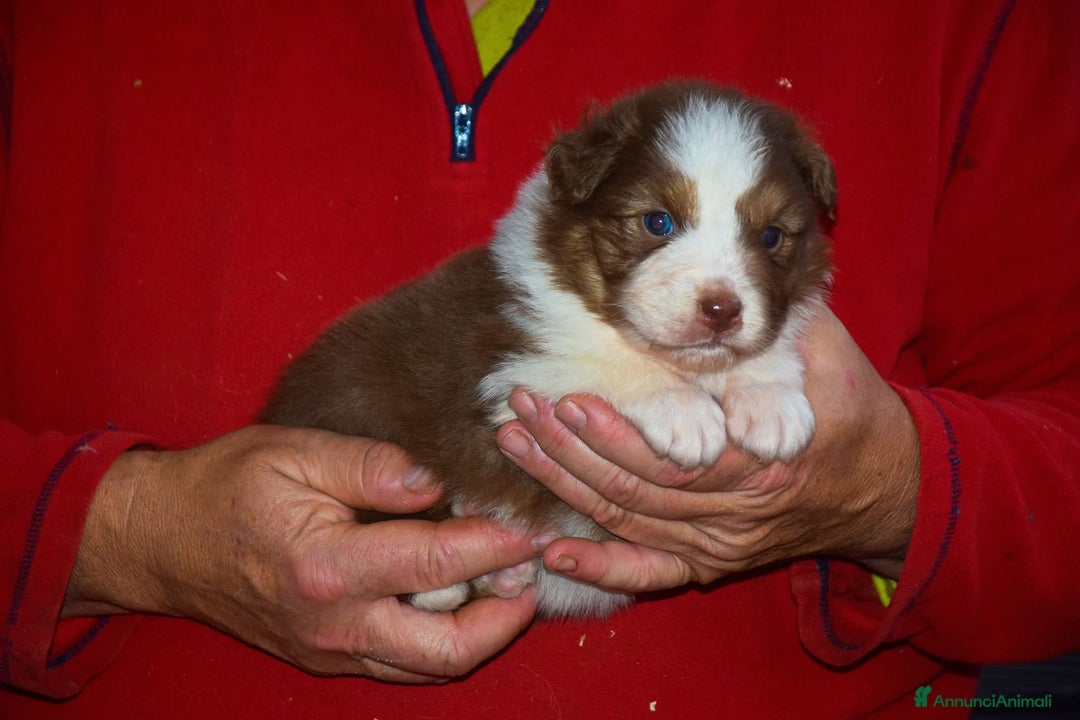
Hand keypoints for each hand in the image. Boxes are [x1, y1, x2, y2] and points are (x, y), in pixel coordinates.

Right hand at [63, 425, 544, 682]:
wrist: (160, 542)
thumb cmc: (224, 487)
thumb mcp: (295, 453)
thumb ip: (372, 466)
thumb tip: (436, 482)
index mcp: (329, 566)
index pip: (440, 561)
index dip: (498, 544)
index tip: (532, 527)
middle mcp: (334, 623)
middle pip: (448, 648)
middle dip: (505, 619)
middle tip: (531, 576)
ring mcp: (328, 650)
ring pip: (426, 667)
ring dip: (479, 637)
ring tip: (507, 591)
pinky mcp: (323, 657)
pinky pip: (397, 664)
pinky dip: (438, 642)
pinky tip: (458, 604)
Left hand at [495, 308, 918, 592]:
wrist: (884, 483)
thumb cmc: (851, 407)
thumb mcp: (824, 353)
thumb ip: (772, 326)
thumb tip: (719, 289)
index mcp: (765, 460)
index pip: (677, 457)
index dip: (618, 434)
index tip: (570, 399)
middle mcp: (736, 514)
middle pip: (636, 489)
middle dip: (569, 449)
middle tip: (520, 408)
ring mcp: (718, 544)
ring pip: (628, 521)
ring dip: (564, 485)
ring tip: (515, 442)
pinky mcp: (706, 560)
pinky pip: (649, 573)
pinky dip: (601, 567)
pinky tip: (552, 553)